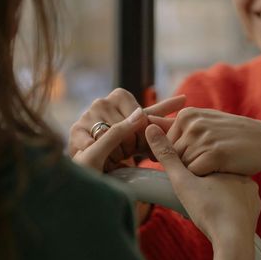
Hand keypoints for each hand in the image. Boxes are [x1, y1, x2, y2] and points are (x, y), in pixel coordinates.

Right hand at [68, 89, 184, 169]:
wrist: (90, 163)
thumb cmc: (119, 144)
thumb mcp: (141, 129)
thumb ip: (159, 114)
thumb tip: (186, 99)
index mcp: (119, 96)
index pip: (140, 115)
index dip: (141, 133)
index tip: (136, 142)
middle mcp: (101, 102)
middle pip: (126, 126)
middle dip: (129, 143)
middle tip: (124, 151)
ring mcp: (86, 115)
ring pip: (110, 135)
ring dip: (114, 150)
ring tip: (111, 155)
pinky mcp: (74, 130)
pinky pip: (90, 142)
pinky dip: (95, 151)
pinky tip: (96, 154)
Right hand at [146, 124, 259, 259]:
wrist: (235, 241)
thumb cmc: (208, 210)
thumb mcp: (182, 181)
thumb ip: (167, 156)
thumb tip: (150, 128)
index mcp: (223, 161)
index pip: (201, 158)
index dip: (188, 172)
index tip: (185, 187)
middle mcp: (239, 171)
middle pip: (213, 175)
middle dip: (201, 187)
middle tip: (194, 202)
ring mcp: (249, 190)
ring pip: (226, 191)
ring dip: (213, 199)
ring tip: (204, 212)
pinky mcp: (253, 207)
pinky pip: (237, 205)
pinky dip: (226, 210)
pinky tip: (219, 220)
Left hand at [164, 107, 260, 175]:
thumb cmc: (230, 136)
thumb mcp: (203, 124)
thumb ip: (174, 127)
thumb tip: (146, 123)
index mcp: (186, 115)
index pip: (166, 146)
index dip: (181, 157)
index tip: (201, 154)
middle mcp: (192, 123)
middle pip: (174, 157)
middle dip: (189, 165)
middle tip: (211, 161)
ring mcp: (202, 137)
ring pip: (183, 167)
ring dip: (198, 172)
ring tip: (217, 164)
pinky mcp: (213, 153)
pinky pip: (195, 173)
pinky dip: (206, 177)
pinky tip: (221, 169)